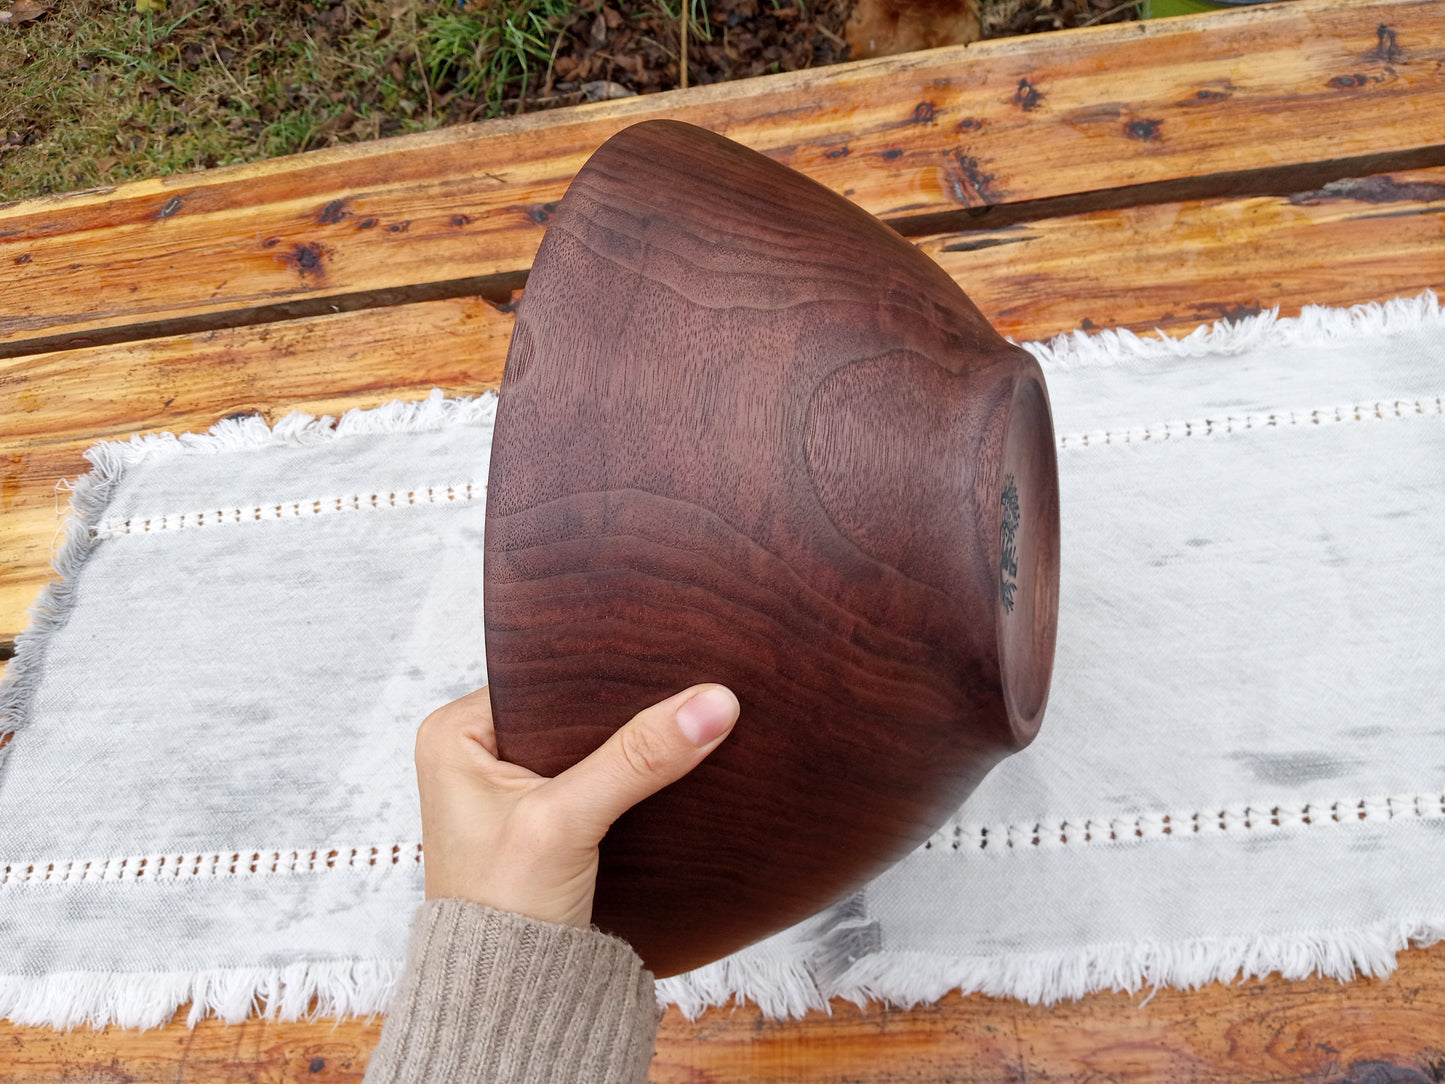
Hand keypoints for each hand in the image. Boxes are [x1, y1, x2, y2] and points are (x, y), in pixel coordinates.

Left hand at [414, 683, 739, 927]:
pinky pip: (594, 774)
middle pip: (569, 709)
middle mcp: (475, 752)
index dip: (602, 673)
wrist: (508, 1004)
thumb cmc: (501, 914)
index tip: (665, 658)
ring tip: (681, 721)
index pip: (543, 678)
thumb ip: (636, 759)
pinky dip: (627, 776)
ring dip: (627, 745)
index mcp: (454, 734)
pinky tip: (663, 768)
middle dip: (620, 709)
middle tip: (683, 687)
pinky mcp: (542, 818)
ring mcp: (509, 787)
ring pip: (586, 742)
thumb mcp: (566, 822)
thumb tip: (711, 704)